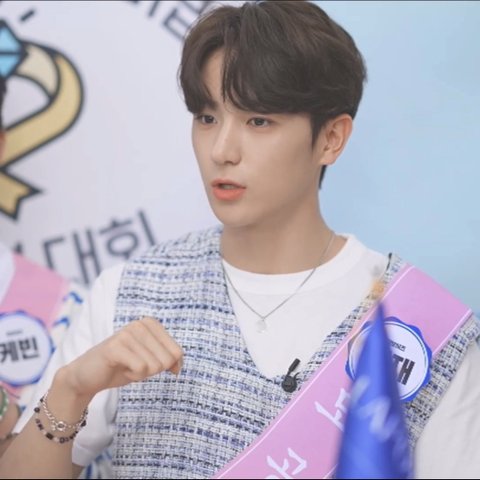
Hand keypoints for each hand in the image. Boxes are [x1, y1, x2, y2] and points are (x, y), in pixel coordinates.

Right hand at [58, 317, 182, 398]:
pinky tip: (119, 368)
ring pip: (154, 366)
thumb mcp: (151, 361)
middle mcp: (140, 324)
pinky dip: (133, 376)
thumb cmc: (122, 367)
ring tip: (125, 365)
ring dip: (140, 373)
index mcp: (151, 323)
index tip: (145, 362)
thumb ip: (169, 360)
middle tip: (132, 364)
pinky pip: (141, 368)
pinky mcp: (115, 346)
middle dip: (152, 370)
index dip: (164, 366)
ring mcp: (127, 333)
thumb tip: (178, 368)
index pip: (177, 352)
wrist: (87, 376)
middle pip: (167, 360)